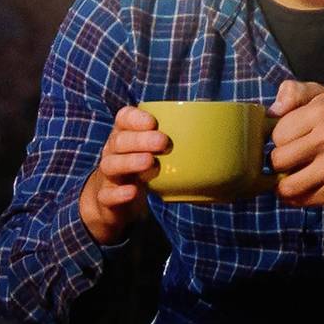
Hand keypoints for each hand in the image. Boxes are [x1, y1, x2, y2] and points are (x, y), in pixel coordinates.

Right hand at [79, 106, 168, 243]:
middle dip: (140, 140)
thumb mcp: (153, 154)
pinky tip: (132, 192)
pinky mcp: (106, 199)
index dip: (135, 118)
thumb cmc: (139, 171)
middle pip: (119, 141)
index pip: (123, 118)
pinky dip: (119, 194)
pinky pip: (107, 195)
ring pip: (111, 165)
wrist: (113, 204)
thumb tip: (218, 138)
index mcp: (125, 136)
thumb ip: (175, 144)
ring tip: (150, 163)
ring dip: (130, 162)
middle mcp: (113, 152)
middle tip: (163, 142)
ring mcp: (107, 176)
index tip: (153, 122)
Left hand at [269, 81, 323, 208]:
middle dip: (281, 161)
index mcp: (323, 111)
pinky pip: (300, 200)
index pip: (277, 134)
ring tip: (295, 174)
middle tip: (295, 157)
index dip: (282, 137)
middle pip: (278, 160)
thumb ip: (294, 93)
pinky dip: (298, 195)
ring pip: (285, 185)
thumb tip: (272, 112)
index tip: (295, 137)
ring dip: (285, 182)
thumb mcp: (322, 98)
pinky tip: (309, 184)